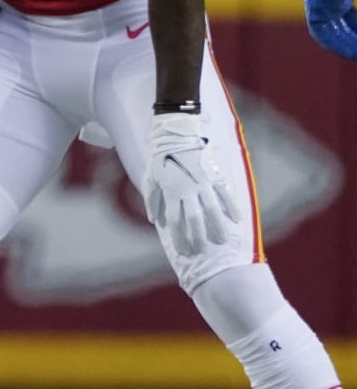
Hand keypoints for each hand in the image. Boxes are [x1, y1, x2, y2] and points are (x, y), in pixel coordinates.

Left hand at [142, 111, 239, 255]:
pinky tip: (237, 219)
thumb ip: (153, 201)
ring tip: (222, 241)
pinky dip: (231, 206)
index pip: (175, 220)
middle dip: (198, 237)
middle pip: (194, 218)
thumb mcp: (150, 180)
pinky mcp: (214, 175)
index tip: (183, 251)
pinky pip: (224, 193)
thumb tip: (155, 222)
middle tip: (201, 251)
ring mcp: (202, 183)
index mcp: (171, 192)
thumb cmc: (160, 161)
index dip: (179, 237)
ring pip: (212, 208)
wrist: (175, 137)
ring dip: (217, 226)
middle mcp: (187, 190)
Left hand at [302, 0, 356, 60]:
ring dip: (346, 45)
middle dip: (352, 39)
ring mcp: (318, 0)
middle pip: (338, 25)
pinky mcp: (314, 5)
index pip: (346, 15)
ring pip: (330, 31)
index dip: (356, 28)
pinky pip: (322, 32)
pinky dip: (337, 42)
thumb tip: (348, 6)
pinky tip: (353, 52)